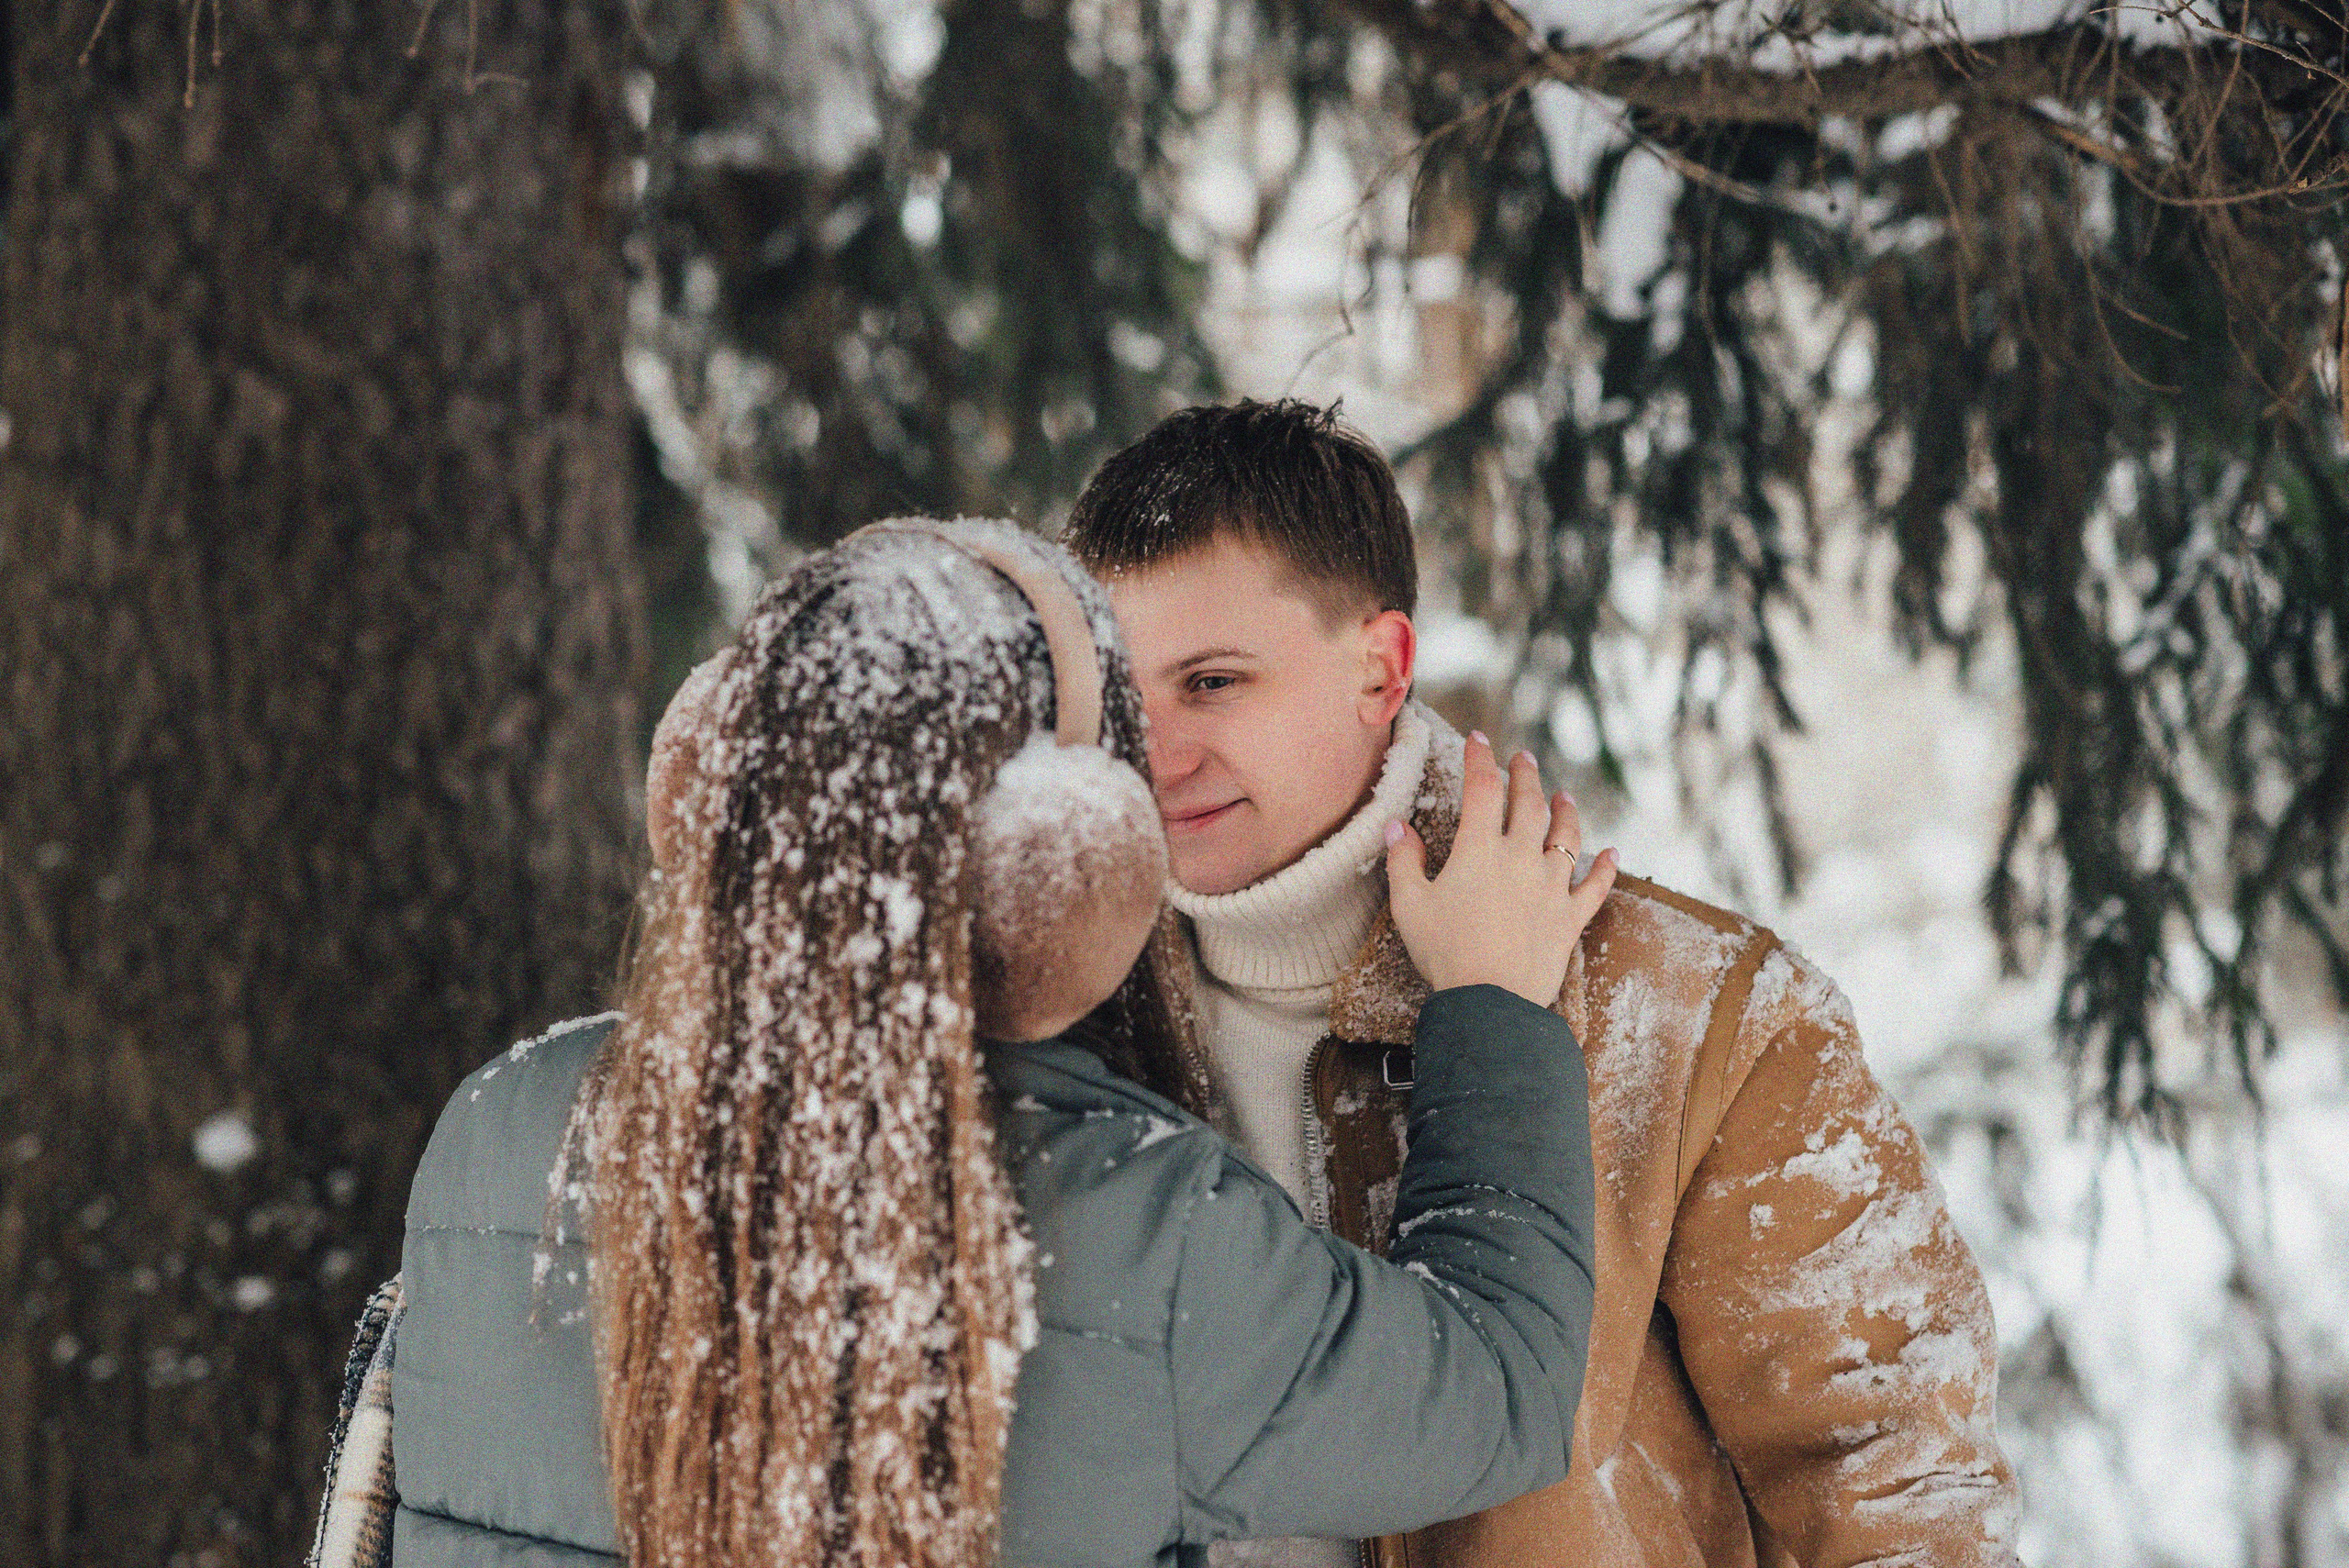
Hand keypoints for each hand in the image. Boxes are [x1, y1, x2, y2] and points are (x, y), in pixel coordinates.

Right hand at [1383, 733, 1617, 1007]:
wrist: (1490, 1001)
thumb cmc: (1444, 953)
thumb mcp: (1409, 905)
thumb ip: (1403, 861)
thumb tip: (1397, 827)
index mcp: (1479, 851)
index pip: (1482, 790)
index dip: (1480, 760)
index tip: (1478, 739)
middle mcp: (1520, 858)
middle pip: (1529, 804)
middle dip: (1525, 776)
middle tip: (1523, 759)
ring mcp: (1551, 887)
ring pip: (1567, 837)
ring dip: (1566, 811)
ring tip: (1564, 796)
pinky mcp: (1570, 917)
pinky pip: (1595, 886)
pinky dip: (1605, 868)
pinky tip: (1612, 853)